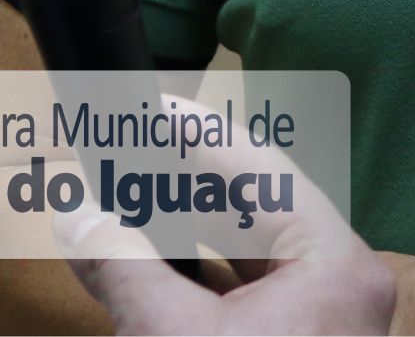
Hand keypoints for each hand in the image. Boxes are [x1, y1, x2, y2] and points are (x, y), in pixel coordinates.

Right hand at [61, 100, 392, 333]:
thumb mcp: (167, 336)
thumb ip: (117, 261)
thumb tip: (70, 202)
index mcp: (336, 266)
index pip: (257, 166)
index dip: (192, 130)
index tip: (143, 102)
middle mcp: (344, 290)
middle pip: (256, 206)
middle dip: (180, 177)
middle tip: (121, 143)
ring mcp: (325, 328)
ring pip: (249, 253)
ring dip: (183, 227)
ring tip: (124, 192)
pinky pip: (246, 296)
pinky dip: (196, 276)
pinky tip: (147, 263)